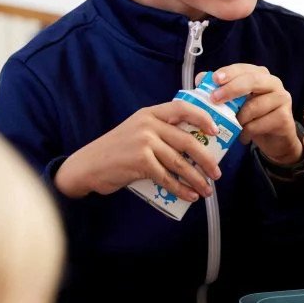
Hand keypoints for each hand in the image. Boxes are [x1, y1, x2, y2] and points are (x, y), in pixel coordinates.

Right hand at [54, 101, 221, 200]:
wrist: (86, 167)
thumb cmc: (116, 151)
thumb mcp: (137, 131)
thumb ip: (161, 132)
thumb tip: (196, 147)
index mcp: (150, 113)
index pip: (183, 107)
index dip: (203, 118)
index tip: (216, 132)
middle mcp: (148, 124)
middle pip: (187, 140)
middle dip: (206, 159)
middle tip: (217, 172)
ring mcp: (144, 142)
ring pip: (179, 162)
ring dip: (196, 178)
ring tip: (207, 189)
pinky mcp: (140, 161)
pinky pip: (167, 177)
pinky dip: (181, 189)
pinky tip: (190, 195)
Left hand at [205, 66, 300, 164]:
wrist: (275, 140)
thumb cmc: (253, 117)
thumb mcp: (236, 103)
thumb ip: (220, 89)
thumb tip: (200, 78)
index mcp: (261, 75)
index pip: (244, 69)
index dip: (229, 73)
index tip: (214, 79)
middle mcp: (274, 83)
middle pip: (253, 81)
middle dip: (231, 89)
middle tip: (214, 98)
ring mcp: (282, 100)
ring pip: (254, 107)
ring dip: (238, 118)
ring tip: (231, 126)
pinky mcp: (285, 118)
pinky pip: (258, 125)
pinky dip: (246, 132)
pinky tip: (243, 137)